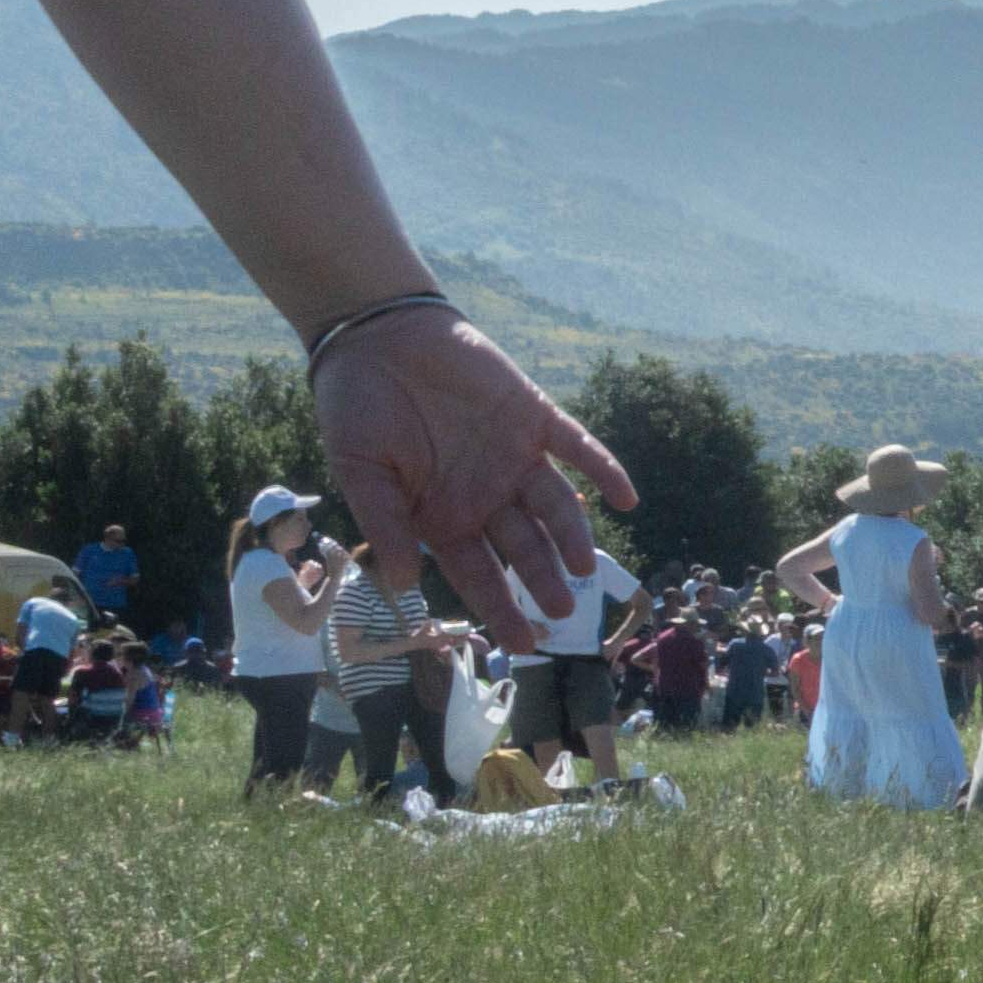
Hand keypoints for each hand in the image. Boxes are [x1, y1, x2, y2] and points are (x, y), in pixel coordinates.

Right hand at [317, 317, 627, 642]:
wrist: (376, 339)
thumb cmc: (356, 409)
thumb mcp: (359, 472)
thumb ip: (385, 524)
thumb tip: (404, 585)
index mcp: (443, 516)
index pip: (478, 574)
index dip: (500, 608)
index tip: (523, 643)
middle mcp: (486, 494)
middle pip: (525, 548)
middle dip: (544, 580)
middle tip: (565, 612)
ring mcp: (514, 456)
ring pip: (556, 507)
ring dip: (573, 536)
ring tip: (585, 566)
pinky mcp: (534, 416)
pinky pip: (578, 447)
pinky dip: (604, 470)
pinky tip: (626, 498)